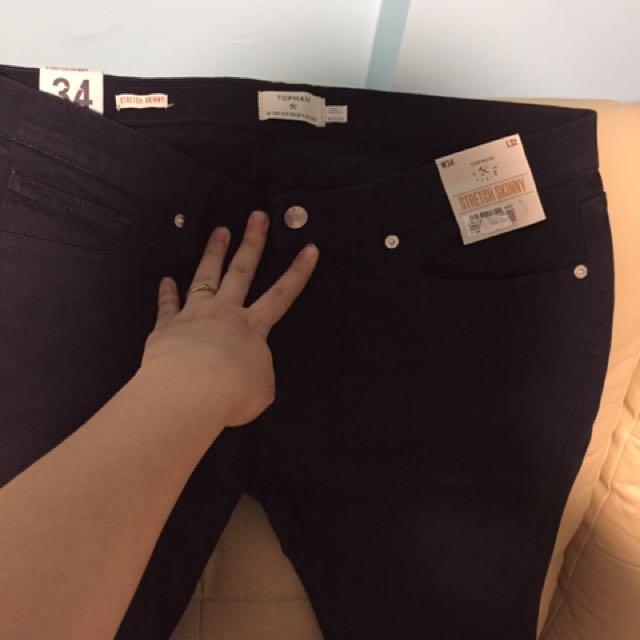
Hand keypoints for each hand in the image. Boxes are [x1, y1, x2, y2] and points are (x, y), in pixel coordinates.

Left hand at [138, 209, 318, 426]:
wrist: (191, 392)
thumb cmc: (233, 392)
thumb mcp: (261, 390)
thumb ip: (259, 375)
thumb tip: (250, 372)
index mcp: (253, 328)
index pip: (282, 295)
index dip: (298, 272)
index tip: (309, 249)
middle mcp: (225, 313)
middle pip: (242, 271)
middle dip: (252, 242)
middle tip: (257, 217)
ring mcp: (195, 315)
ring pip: (206, 276)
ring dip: (214, 252)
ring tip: (219, 231)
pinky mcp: (167, 326)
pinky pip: (168, 305)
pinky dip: (167, 292)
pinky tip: (166, 280)